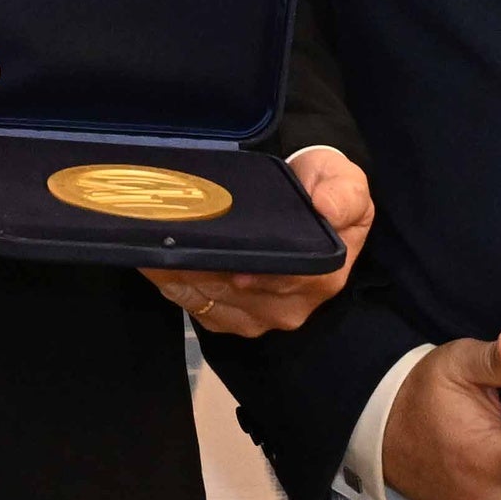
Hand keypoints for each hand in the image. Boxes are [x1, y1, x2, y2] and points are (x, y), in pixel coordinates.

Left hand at [147, 148, 370, 337]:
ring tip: (156, 244)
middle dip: (202, 267)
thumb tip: (328, 209)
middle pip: (238, 294)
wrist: (309, 198)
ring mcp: (261, 316)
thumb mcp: (345, 182)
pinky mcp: (234, 317)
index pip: (280, 280)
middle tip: (171, 238)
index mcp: (323, 277)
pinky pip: (199, 308)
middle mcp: (292, 305)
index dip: (247, 264)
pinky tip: (155, 260)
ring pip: (212, 302)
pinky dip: (174, 285)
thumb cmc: (324, 189)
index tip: (216, 243)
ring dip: (181, 275)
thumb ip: (342, 195)